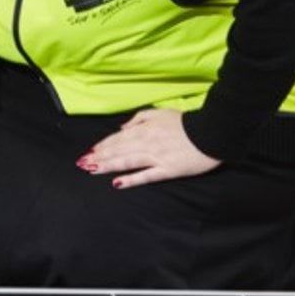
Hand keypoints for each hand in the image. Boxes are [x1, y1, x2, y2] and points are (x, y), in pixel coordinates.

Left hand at [79, 108, 220, 189]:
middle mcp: (147, 143)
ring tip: (91, 170)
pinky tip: (117, 183)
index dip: (102, 145)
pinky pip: (146, 176)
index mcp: (144, 129)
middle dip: (99, 157)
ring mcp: (157, 158)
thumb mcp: (160, 113)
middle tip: (82, 163)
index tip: (90, 151)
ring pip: (127, 162)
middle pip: (118, 151)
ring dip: (108, 166)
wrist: (212, 132)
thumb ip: (139, 118)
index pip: (117, 138)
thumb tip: (122, 127)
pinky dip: (131, 179)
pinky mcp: (168, 170)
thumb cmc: (186, 122)